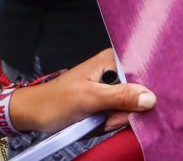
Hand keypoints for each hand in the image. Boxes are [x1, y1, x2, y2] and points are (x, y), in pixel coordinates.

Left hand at [10, 49, 154, 133]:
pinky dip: (109, 122)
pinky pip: (120, 112)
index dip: (145, 88)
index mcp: (113, 59)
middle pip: (138, 91)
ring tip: (97, 120)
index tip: (134, 106)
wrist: (31, 115)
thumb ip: (121, 96)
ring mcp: (111, 86)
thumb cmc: (56, 101)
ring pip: (130, 105)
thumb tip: (151, 98)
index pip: (144, 70)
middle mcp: (115, 70)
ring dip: (115, 118)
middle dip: (125, 110)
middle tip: (106, 117)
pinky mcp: (106, 100)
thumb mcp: (89, 98)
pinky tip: (97, 122)